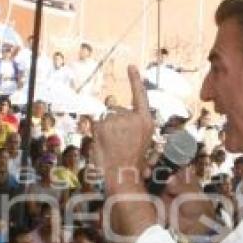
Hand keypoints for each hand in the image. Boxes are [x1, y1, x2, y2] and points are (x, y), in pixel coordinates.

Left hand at [93, 66, 154, 191]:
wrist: (124, 175)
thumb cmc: (133, 166)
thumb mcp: (144, 146)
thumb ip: (134, 129)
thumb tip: (117, 110)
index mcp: (146, 122)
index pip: (140, 95)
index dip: (135, 80)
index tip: (131, 67)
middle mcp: (134, 117)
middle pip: (116, 111)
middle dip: (113, 123)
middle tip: (117, 143)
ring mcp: (119, 120)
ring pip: (106, 119)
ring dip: (106, 130)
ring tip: (112, 146)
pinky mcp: (105, 124)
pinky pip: (96, 125)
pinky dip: (97, 133)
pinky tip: (104, 144)